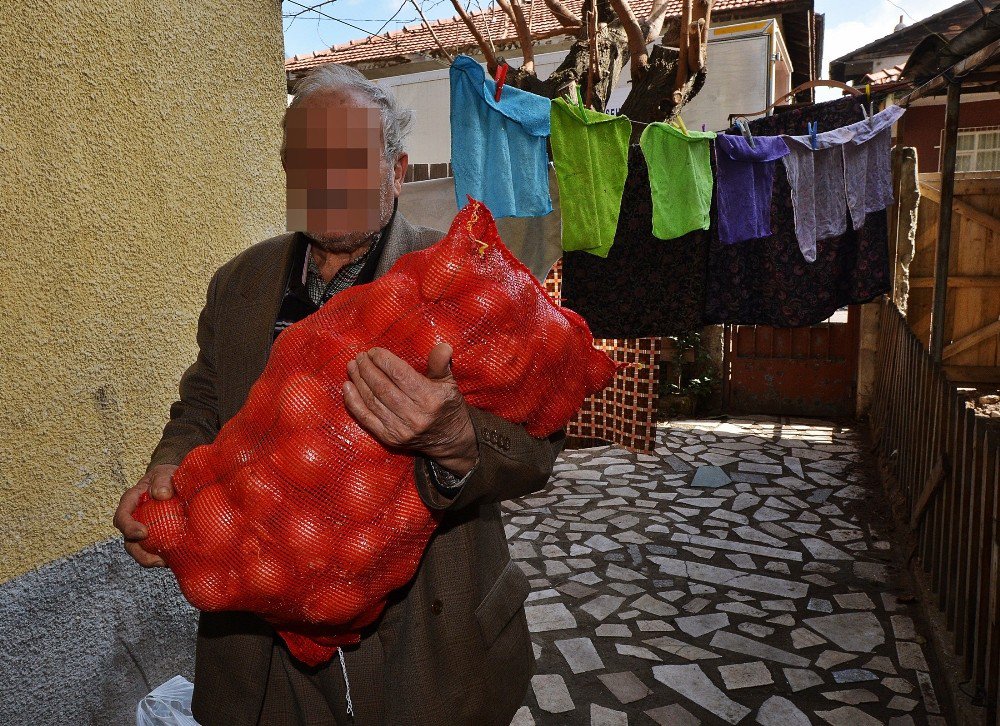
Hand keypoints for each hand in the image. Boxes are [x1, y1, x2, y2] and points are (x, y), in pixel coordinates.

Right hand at [113, 464, 177, 567]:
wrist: (175, 482)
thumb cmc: (167, 477)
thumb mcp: (164, 473)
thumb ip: (162, 480)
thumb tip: (161, 495)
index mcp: (131, 502)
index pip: (122, 517)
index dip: (128, 528)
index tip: (143, 533)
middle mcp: (134, 519)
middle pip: (129, 541)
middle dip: (139, 553)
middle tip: (157, 559)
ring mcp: (144, 530)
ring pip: (140, 550)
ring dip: (150, 560)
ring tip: (165, 564)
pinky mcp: (157, 537)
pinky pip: (155, 550)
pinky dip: (162, 557)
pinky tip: (174, 560)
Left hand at [343, 343, 477, 475]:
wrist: (450, 440)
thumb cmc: (447, 406)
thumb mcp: (449, 383)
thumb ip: (441, 363)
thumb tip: (443, 345)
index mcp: (430, 398)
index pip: (401, 375)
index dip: (384, 361)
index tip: (374, 351)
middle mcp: (415, 415)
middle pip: (383, 387)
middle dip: (367, 369)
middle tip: (360, 356)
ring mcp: (401, 429)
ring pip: (372, 401)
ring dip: (358, 381)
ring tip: (352, 366)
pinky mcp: (390, 439)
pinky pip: (366, 419)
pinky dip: (353, 402)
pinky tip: (347, 387)